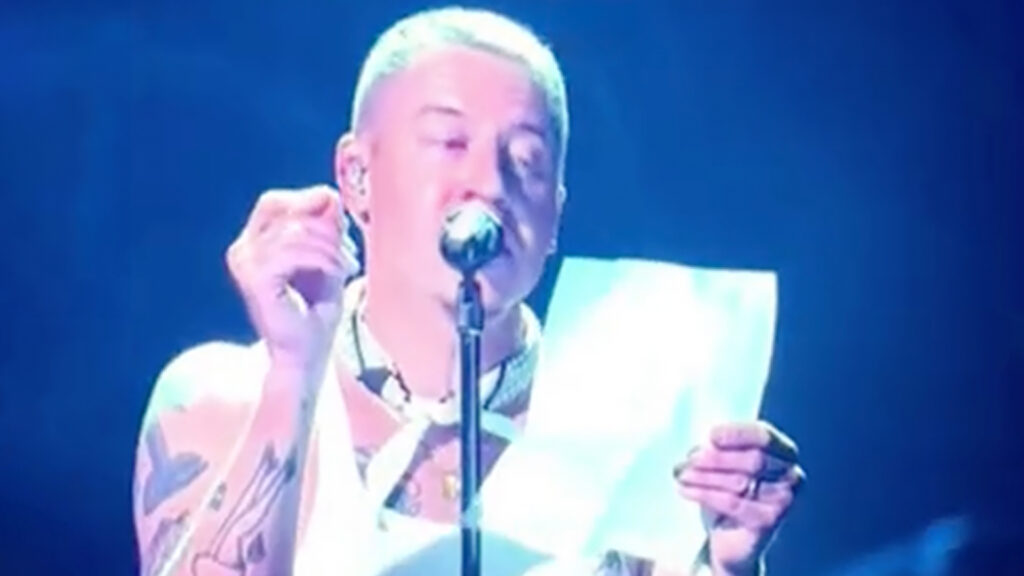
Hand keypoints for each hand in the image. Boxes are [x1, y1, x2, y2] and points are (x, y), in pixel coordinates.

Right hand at [226, 185, 358, 373]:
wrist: (308, 353)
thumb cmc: (316, 309)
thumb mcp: (326, 257)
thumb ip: (325, 227)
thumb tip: (328, 194)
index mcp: (254, 242)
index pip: (275, 201)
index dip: (309, 202)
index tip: (340, 229)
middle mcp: (242, 249)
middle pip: (282, 207)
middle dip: (321, 225)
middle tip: (346, 251)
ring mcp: (244, 263)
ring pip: (294, 231)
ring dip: (330, 247)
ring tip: (346, 267)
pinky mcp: (255, 279)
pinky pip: (293, 252)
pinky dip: (322, 259)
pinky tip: (337, 274)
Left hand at [675, 421, 804, 575]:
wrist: (731, 538)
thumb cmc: (729, 492)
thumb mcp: (724, 463)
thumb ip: (720, 449)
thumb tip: (706, 445)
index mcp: (784, 452)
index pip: (764, 436)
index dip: (738, 433)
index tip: (711, 435)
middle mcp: (791, 475)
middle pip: (753, 459)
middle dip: (716, 458)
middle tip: (690, 459)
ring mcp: (783, 500)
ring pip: (739, 481)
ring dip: (704, 475)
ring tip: (681, 474)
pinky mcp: (768, 522)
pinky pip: (733, 503)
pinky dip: (704, 494)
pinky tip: (685, 489)